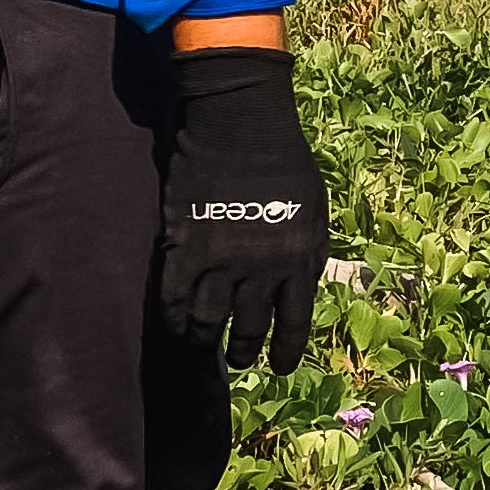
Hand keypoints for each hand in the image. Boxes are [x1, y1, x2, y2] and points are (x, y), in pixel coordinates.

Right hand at [159, 46, 330, 364]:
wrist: (243, 121)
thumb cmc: (286, 160)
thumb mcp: (316, 210)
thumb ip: (309, 252)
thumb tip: (302, 288)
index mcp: (300, 260)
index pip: (294, 323)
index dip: (285, 352)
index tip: (277, 367)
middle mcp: (262, 268)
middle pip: (250, 327)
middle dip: (244, 350)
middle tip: (238, 359)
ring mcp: (221, 258)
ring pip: (209, 319)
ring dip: (206, 340)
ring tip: (203, 347)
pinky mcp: (185, 244)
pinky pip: (174, 296)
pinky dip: (173, 317)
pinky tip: (174, 325)